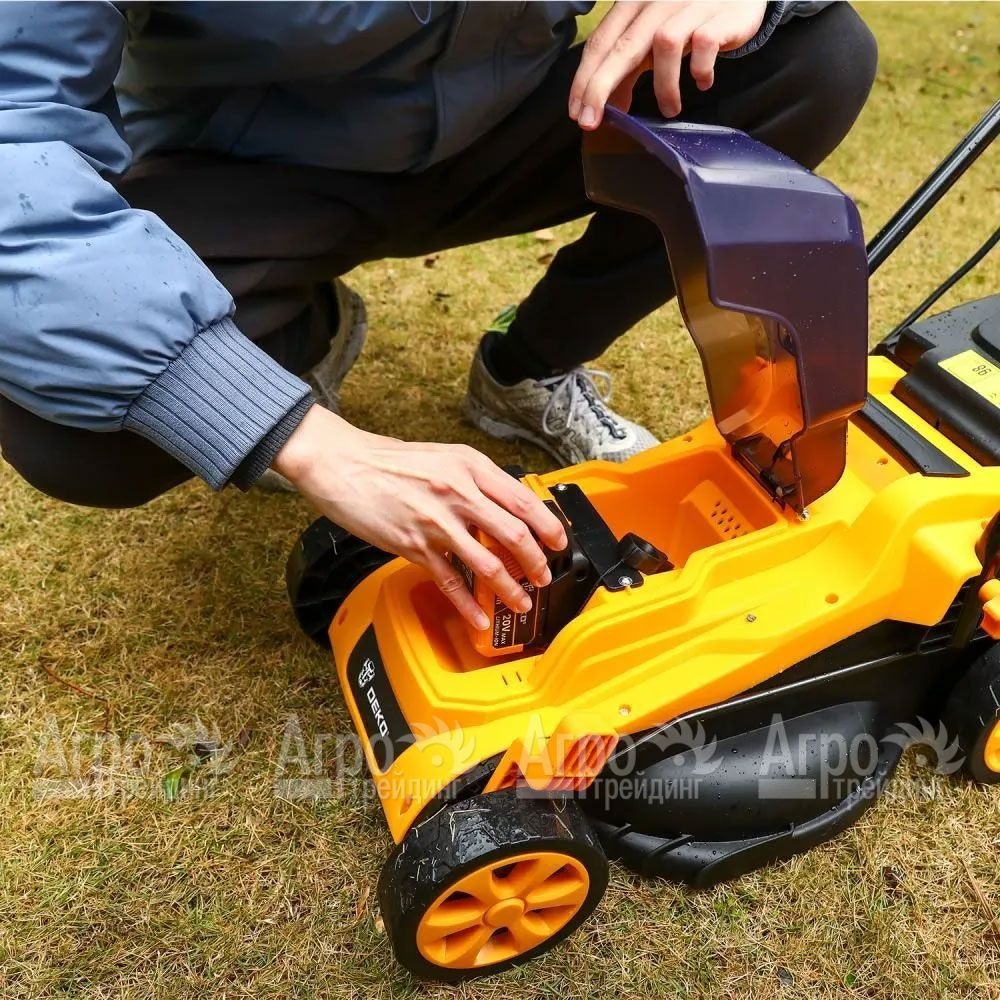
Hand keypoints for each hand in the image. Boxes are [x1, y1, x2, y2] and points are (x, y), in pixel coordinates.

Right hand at [272, 405, 567, 629]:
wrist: (344, 464)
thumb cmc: (391, 461)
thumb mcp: (445, 457)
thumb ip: (476, 480)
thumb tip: (507, 506)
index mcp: (470, 467)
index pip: (523, 500)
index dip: (549, 526)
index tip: (559, 542)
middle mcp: (458, 493)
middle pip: (515, 534)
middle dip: (537, 562)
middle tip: (545, 576)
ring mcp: (437, 522)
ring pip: (488, 563)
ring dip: (511, 588)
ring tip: (521, 601)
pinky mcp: (414, 545)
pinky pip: (450, 581)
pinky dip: (469, 604)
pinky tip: (479, 617)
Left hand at [569, 1, 766, 128]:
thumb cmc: (688, 15)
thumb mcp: (652, 36)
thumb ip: (629, 68)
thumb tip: (611, 107)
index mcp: (633, 3)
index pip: (600, 42)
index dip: (584, 79)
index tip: (577, 113)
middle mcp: (656, 0)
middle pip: (622, 46)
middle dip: (600, 87)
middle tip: (591, 121)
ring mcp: (688, 4)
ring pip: (665, 45)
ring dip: (664, 86)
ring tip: (669, 110)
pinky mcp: (719, 14)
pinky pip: (704, 46)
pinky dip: (700, 71)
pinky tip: (702, 83)